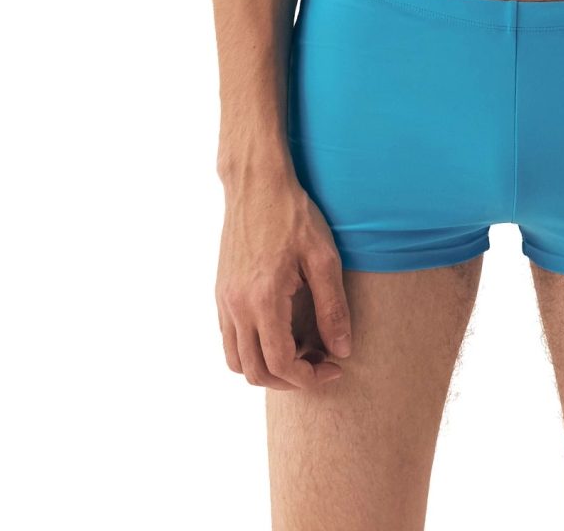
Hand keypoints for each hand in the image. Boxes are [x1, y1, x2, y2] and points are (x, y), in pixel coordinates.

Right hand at [215, 173, 351, 390]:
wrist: (257, 183)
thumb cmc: (294, 215)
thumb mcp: (324, 258)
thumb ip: (333, 308)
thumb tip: (342, 349)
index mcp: (263, 299)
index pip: (280, 363)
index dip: (309, 377)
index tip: (334, 367)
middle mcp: (237, 305)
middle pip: (255, 372)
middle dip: (290, 379)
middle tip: (320, 363)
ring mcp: (224, 299)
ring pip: (236, 361)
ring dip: (267, 368)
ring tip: (299, 351)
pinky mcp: (220, 291)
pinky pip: (228, 339)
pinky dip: (251, 350)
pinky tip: (280, 331)